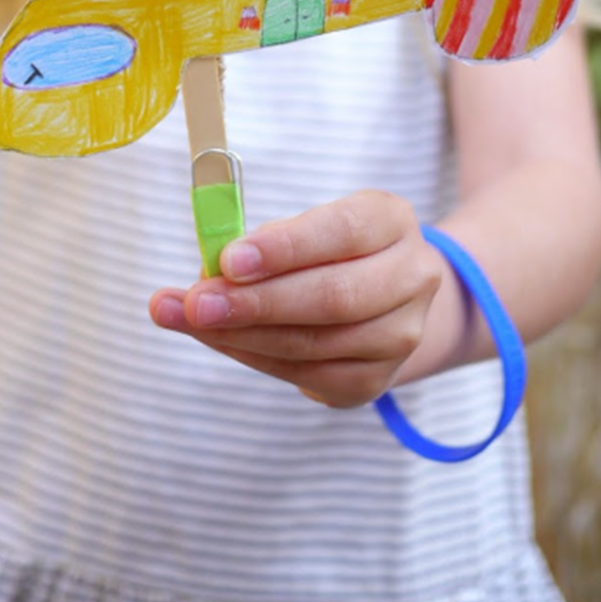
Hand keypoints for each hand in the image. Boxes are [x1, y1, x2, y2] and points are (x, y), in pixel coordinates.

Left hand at [149, 192, 454, 406]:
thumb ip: (266, 242)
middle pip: (333, 297)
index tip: (228, 259)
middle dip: (256, 301)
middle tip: (195, 302)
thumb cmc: (327, 250)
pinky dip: (253, 356)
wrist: (381, 301)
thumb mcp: (307, 226)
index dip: (285, 247)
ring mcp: (400, 336)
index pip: (343, 231)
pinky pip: (306, 375)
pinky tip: (218, 340)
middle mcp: (411, 277)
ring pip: (314, 343)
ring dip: (242, 334)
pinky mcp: (374, 380)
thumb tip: (211, 269)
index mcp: (392, 221)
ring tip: (188, 319)